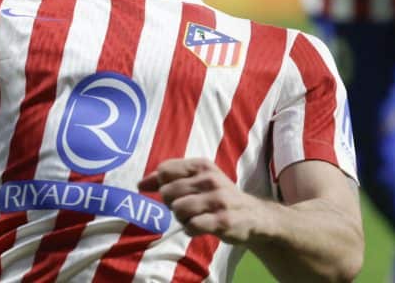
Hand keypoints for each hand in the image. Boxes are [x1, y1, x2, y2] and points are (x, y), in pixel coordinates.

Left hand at [139, 158, 266, 244]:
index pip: (165, 170)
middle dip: (171, 204)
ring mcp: (218, 200)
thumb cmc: (218, 195)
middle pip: (167, 192)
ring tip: (193, 218)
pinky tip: (199, 227)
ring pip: (178, 209)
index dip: (158, 184)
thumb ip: (169, 179)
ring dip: (181, 218)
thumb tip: (140, 185)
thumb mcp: (197, 179)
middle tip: (185, 208)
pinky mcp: (223, 220)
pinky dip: (190, 229)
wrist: (254, 215)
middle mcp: (210, 179)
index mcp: (202, 165)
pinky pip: (192, 226)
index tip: (162, 193)